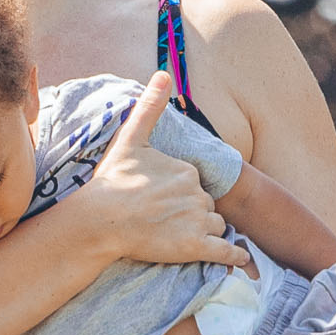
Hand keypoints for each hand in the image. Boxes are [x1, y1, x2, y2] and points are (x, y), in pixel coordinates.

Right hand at [68, 76, 250, 272]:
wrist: (97, 220)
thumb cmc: (110, 181)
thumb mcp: (129, 139)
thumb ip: (150, 107)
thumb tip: (164, 72)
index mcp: (186, 171)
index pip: (194, 185)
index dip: (179, 193)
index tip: (157, 201)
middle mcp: (197, 194)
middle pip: (205, 205)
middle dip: (191, 212)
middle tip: (161, 221)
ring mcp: (197, 221)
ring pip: (215, 226)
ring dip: (205, 232)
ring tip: (176, 237)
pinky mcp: (195, 247)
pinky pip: (227, 253)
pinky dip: (234, 258)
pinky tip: (238, 262)